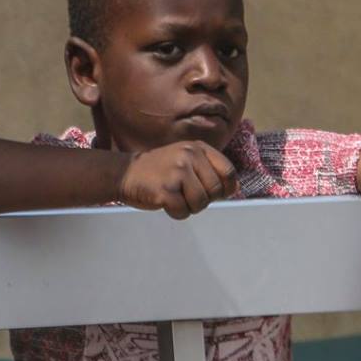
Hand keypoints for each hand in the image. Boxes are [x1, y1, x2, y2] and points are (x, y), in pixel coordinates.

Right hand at [116, 141, 238, 219]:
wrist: (125, 172)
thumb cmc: (160, 170)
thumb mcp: (186, 158)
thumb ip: (209, 169)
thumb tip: (234, 188)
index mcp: (198, 147)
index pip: (228, 172)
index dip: (225, 188)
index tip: (212, 192)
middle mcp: (189, 155)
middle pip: (215, 191)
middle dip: (203, 199)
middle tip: (185, 193)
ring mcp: (177, 171)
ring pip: (201, 203)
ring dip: (189, 207)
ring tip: (174, 196)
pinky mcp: (166, 188)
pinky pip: (183, 211)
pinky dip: (175, 212)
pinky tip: (165, 201)